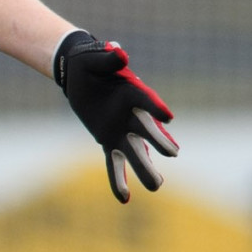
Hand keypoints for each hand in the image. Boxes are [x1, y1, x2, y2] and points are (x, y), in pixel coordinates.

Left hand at [55, 30, 177, 203]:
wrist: (78, 74)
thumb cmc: (89, 62)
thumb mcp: (93, 57)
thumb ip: (108, 58)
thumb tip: (120, 53)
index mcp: (132, 92)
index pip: (146, 101)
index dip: (155, 107)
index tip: (167, 117)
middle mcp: (132, 115)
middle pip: (147, 131)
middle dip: (159, 141)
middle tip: (172, 153)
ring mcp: (122, 130)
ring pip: (136, 152)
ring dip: (145, 168)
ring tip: (156, 186)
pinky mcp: (109, 140)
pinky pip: (114, 163)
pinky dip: (118, 180)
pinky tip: (124, 199)